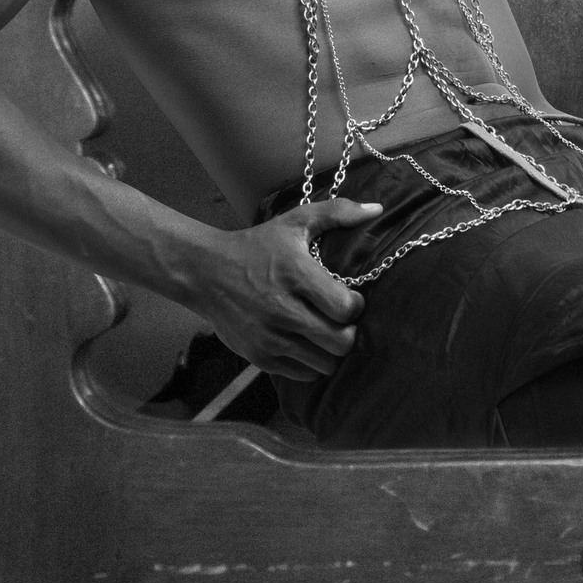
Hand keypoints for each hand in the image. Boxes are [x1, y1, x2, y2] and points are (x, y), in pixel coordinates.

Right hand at [186, 198, 379, 380]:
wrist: (205, 273)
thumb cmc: (257, 246)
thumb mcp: (295, 222)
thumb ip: (337, 212)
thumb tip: (377, 208)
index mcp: (294, 275)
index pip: (345, 308)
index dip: (356, 305)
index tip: (350, 298)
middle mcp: (281, 309)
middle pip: (340, 342)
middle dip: (349, 332)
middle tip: (341, 320)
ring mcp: (268, 337)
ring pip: (325, 364)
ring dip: (332, 350)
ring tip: (326, 332)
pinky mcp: (258, 357)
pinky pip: (303, 374)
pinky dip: (312, 363)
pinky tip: (307, 343)